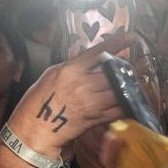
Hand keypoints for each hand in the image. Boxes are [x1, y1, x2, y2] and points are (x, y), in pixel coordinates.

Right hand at [6, 33, 134, 153]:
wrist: (36, 129)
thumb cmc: (40, 100)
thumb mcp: (52, 75)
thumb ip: (74, 66)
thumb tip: (94, 60)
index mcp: (70, 70)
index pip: (99, 53)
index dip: (117, 43)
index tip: (132, 37)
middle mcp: (83, 85)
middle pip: (114, 73)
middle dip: (125, 71)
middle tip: (131, 69)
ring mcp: (92, 102)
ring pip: (120, 91)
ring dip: (128, 88)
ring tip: (132, 85)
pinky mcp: (97, 118)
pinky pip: (120, 110)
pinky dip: (126, 105)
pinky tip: (129, 102)